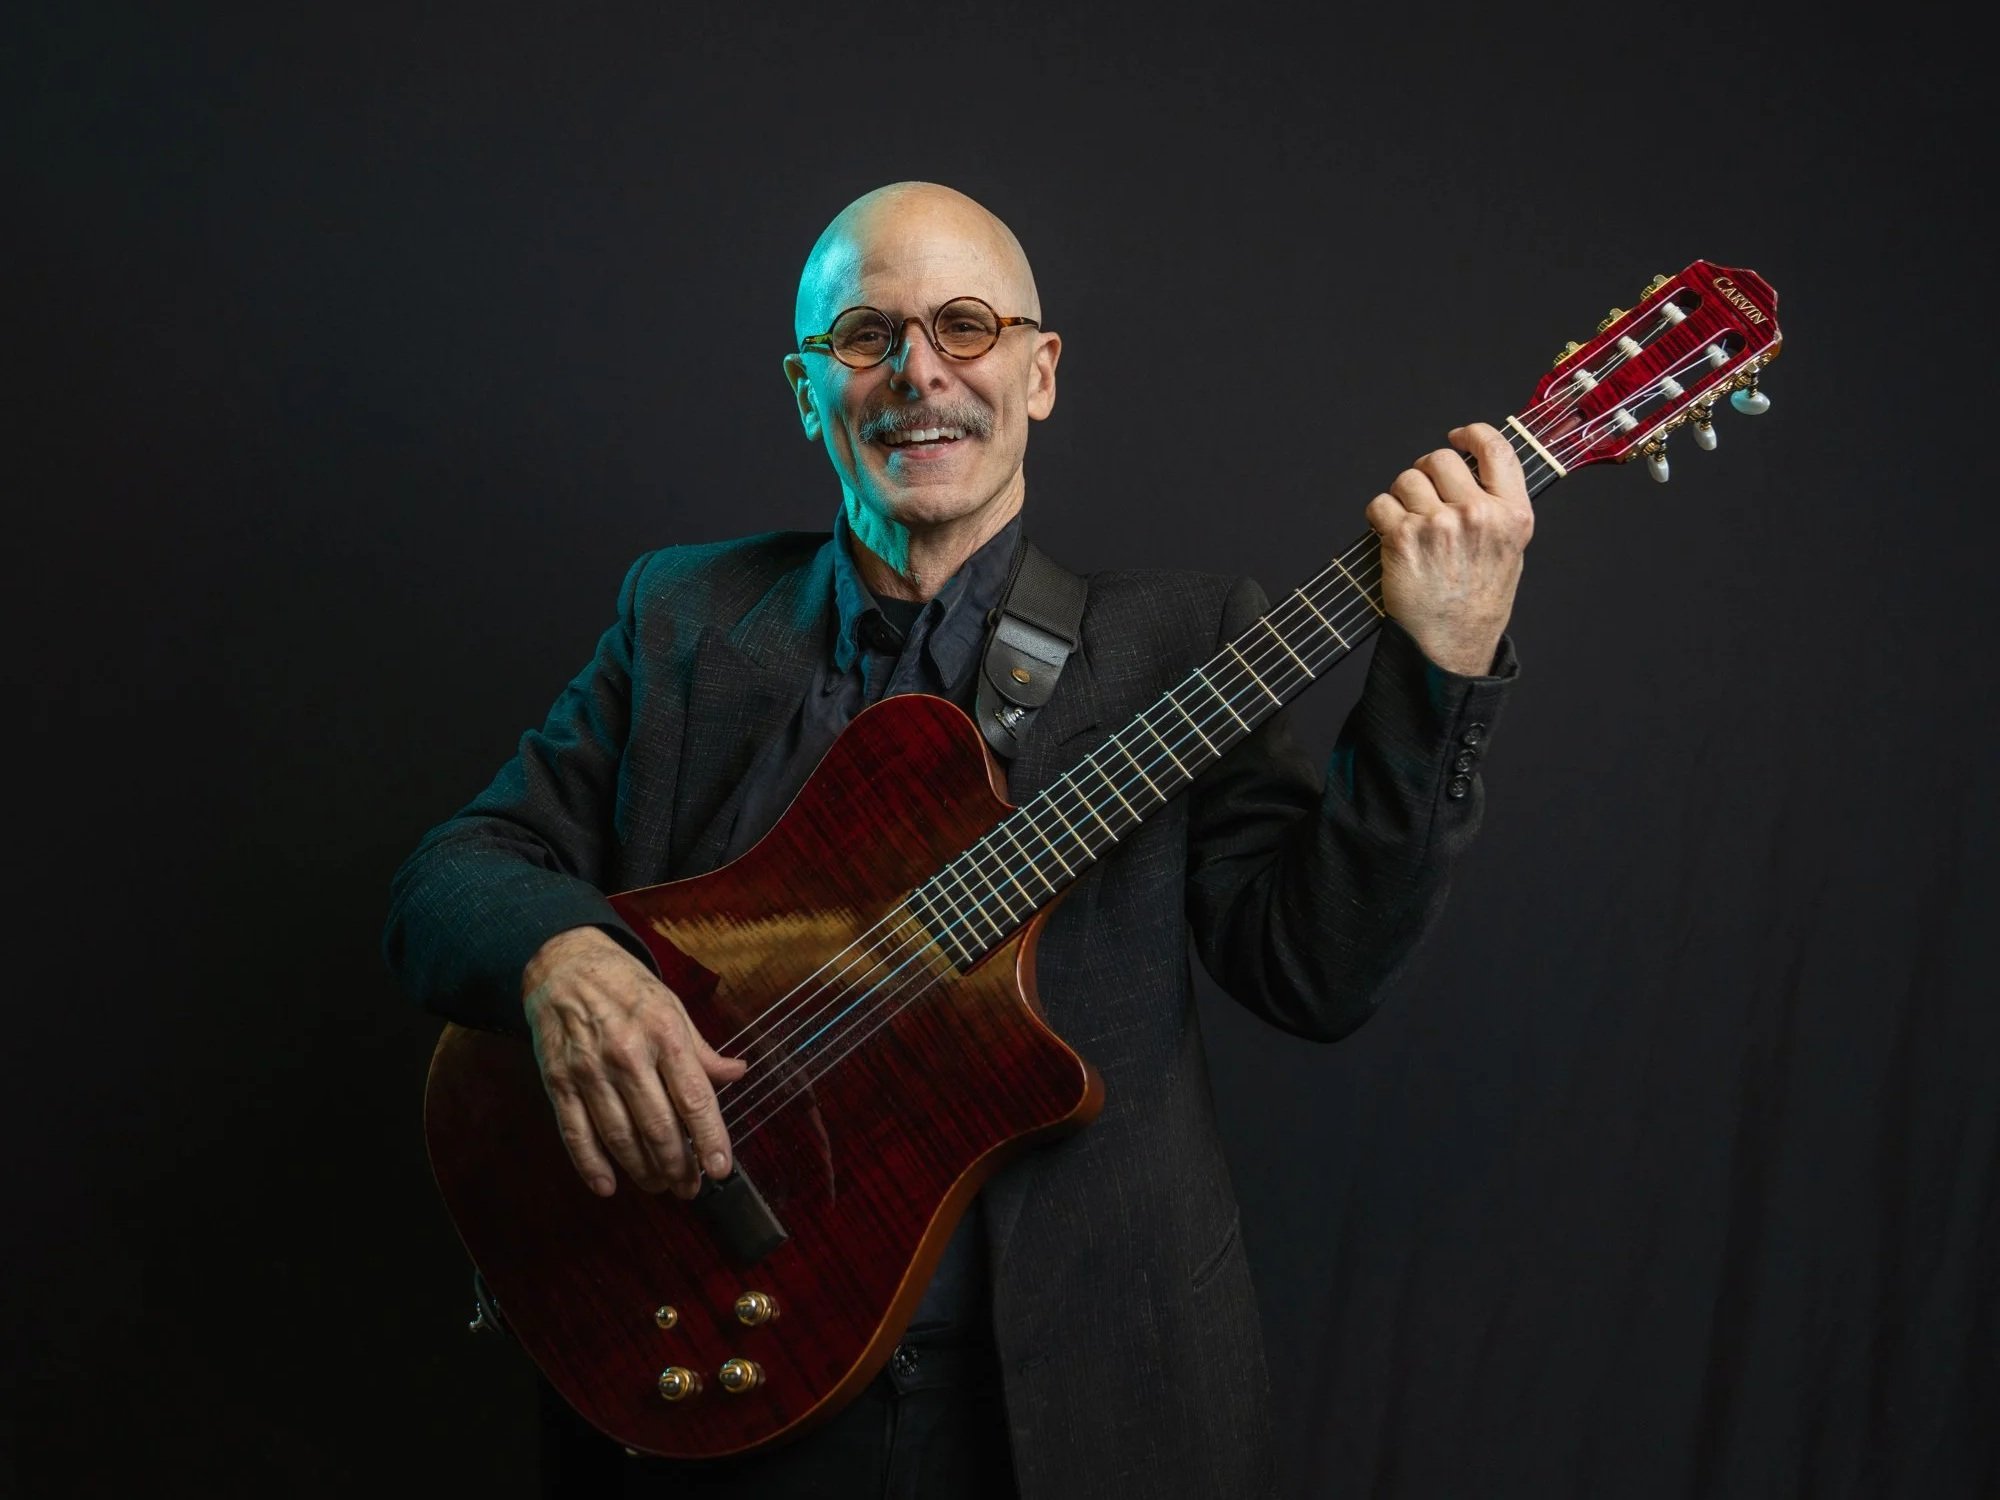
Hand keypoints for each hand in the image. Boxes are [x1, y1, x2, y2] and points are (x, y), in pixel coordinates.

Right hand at [520, 926, 747, 1198]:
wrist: (563, 964)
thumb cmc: (626, 987)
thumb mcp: (672, 1008)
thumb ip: (702, 1050)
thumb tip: (737, 1074)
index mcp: (664, 1034)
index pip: (695, 1099)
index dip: (710, 1140)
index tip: (721, 1169)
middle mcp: (628, 1054)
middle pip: (659, 1127)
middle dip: (678, 1166)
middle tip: (689, 1186)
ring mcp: (590, 1070)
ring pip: (620, 1137)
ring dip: (643, 1171)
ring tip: (659, 1184)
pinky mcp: (558, 1081)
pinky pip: (576, 1133)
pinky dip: (591, 1166)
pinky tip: (608, 1186)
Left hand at [1364, 422, 1534, 675]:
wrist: (1453, 643)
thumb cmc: (1478, 599)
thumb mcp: (1509, 549)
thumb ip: (1497, 506)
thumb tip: (1471, 466)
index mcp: (1512, 514)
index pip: (1496, 448)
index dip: (1471, 435)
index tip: (1456, 437)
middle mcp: (1478, 514)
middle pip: (1440, 458)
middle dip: (1426, 473)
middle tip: (1424, 498)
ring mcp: (1439, 524)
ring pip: (1406, 478)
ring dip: (1401, 497)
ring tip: (1410, 525)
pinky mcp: (1403, 537)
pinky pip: (1379, 504)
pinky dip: (1379, 517)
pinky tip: (1391, 537)